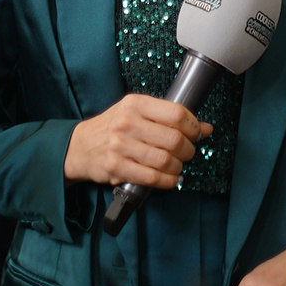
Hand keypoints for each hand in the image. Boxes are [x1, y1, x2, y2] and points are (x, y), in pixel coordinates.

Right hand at [63, 93, 210, 189]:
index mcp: (136, 103)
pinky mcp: (116, 167)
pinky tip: (171, 179)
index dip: (193, 126)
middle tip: (187, 153)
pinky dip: (168, 181)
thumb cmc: (113, 127)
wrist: (80, 146)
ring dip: (178, 167)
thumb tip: (206, 128)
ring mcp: (120, 145)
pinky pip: (151, 178)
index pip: (177, 114)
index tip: (195, 134)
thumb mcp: (138, 113)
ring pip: (164, 160)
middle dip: (188, 150)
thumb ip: (170, 118)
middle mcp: (127, 122)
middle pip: (174, 139)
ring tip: (178, 167)